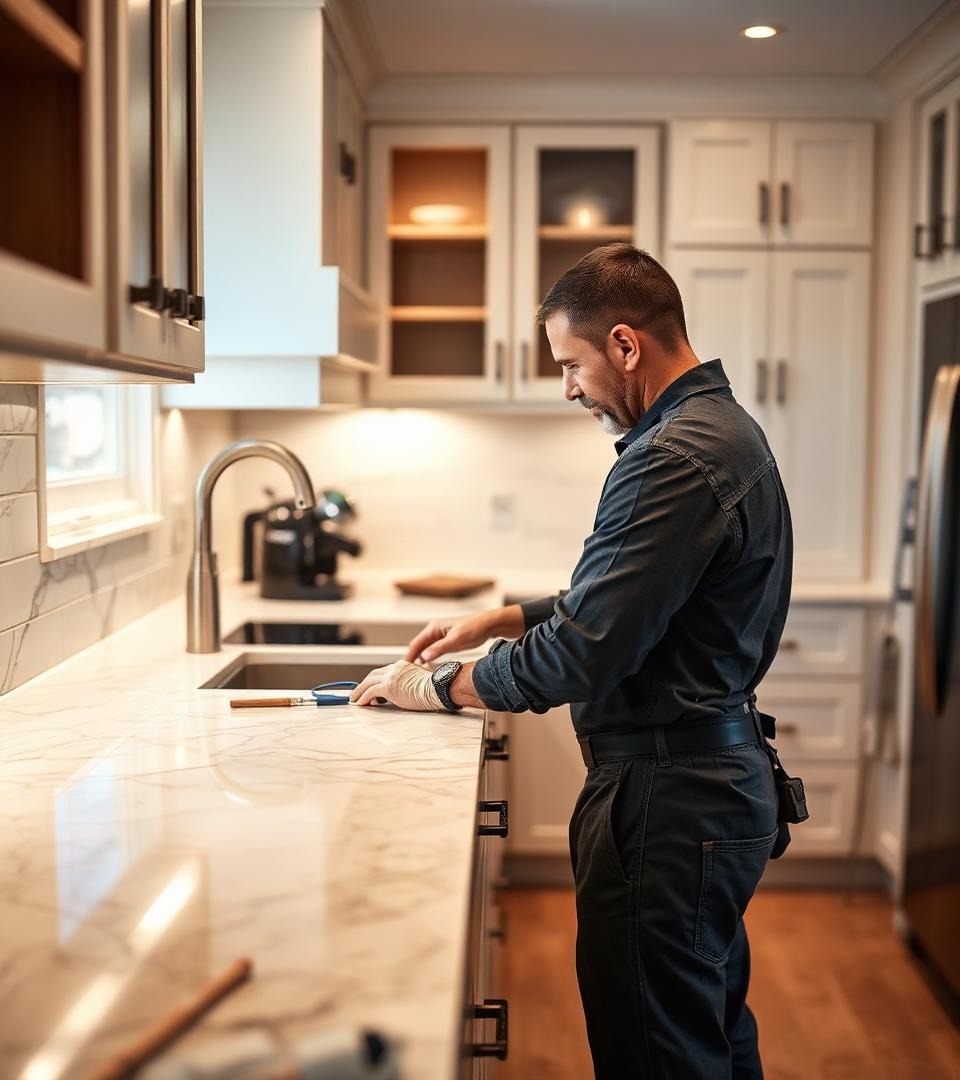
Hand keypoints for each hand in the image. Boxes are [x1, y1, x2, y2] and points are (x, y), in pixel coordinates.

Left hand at [349, 659, 442, 710]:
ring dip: (359, 691)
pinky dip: (363, 698)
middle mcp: (395, 668)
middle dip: (363, 684)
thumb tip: (402, 693)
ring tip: (354, 699)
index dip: (375, 680)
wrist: (438, 689)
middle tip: (358, 692)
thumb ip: (408, 683)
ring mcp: (391, 676)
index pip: (384, 671)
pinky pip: (370, 692)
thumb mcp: (419, 682)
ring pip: (368, 682)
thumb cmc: (434, 689)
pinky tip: (360, 704)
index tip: (370, 687)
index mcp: (402, 666)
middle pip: (373, 675)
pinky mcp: (388, 686)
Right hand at [405, 605, 522, 662]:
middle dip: (412, 658)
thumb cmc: (474, 628)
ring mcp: (441, 636)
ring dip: (420, 659)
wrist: (489, 624)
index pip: (416, 643)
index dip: (408, 656)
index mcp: (434, 628)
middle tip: (407, 674)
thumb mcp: (456, 640)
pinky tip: (429, 667)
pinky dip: (429, 659)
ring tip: (415, 673)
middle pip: (418, 646)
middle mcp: (435, 631)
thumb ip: (439, 648)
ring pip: (425, 649)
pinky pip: (433, 651)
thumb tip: (424, 657)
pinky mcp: (447, 641)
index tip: (403, 668)